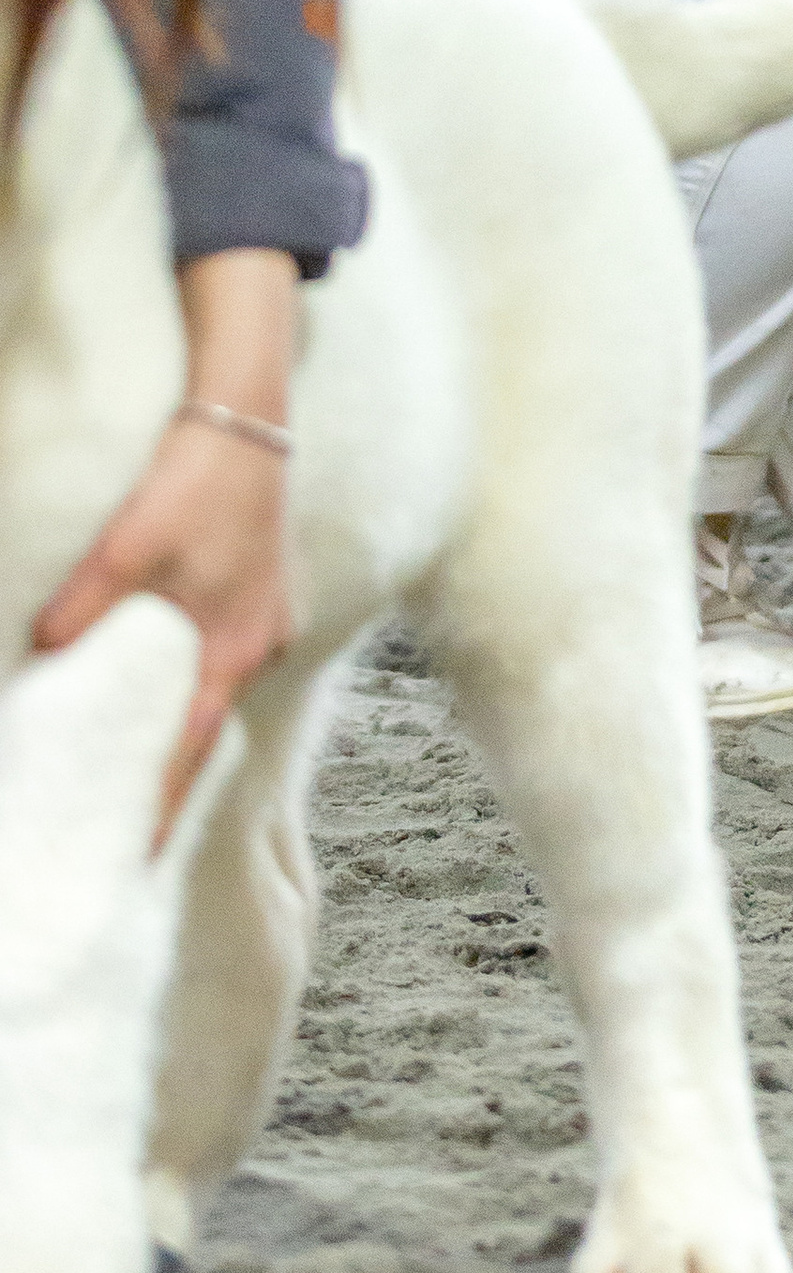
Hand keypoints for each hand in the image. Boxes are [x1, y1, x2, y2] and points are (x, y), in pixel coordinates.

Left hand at [33, 247, 298, 838]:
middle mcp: (260, 642)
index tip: (136, 857)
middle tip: (130, 817)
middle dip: (169, 771)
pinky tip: (173, 670)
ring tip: (142, 753)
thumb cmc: (197, 480)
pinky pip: (231, 651)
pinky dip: (198, 673)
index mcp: (231, 648)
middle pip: (206, 726)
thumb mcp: (131, 544)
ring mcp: (273, 615)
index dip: (162, 805)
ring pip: (218, 686)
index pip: (188, 750)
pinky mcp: (270, 588)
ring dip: (183, 720)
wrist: (251, 415)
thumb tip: (40, 653)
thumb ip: (86, 604)